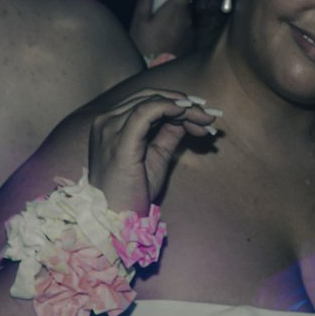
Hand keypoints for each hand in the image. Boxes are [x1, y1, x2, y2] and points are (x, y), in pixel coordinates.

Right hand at [87, 89, 220, 212]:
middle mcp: (105, 122)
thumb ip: (169, 133)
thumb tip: (189, 116)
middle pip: (149, 97)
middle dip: (184, 103)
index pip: (145, 100)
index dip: (176, 102)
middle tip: (209, 114)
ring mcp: (109, 130)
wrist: (115, 218)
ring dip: (184, 108)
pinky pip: (146, 112)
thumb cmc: (133, 190)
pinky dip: (169, 108)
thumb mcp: (156, 155)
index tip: (203, 113)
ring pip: (151, 101)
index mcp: (111, 124)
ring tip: (205, 119)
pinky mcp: (119, 142)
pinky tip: (188, 113)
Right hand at [129, 0, 197, 60]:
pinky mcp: (191, 43)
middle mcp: (189, 18)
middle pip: (187, 1)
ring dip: (176, 15)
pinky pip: (186, 29)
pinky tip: (164, 36)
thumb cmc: (143, 44)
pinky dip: (177, 28)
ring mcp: (192, 31)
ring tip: (158, 23)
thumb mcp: (140, 18)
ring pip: (186, 16)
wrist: (151, 71)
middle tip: (159, 3)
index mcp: (177, 8)